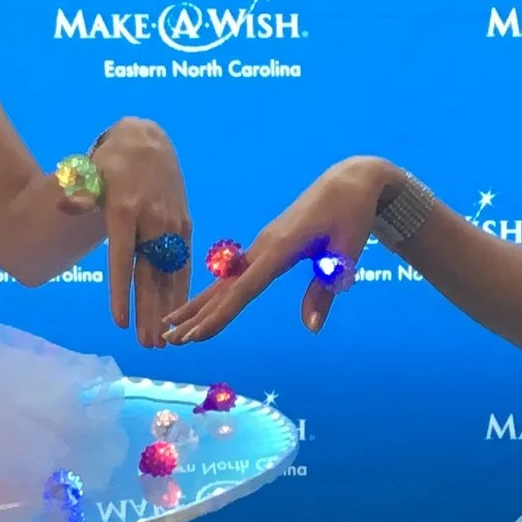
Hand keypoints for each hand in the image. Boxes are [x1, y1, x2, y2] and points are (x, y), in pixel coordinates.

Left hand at [84, 115, 192, 349]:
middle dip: (150, 312)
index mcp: (126, 210)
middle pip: (150, 275)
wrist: (148, 141)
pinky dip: (182, 289)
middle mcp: (153, 220)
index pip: (122, 259)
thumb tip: (65, 205)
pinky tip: (180, 313)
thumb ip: (81, 193)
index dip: (121, 291)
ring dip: (167, 308)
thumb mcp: (91, 171)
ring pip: (170, 273)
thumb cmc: (112, 162)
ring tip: (162, 339)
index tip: (118, 322)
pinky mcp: (185, 225)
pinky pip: (183, 263)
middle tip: (147, 345)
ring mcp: (173, 224)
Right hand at [163, 156, 390, 346]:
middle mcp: (263, 246)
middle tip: (170, 341)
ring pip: (224, 281)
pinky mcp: (265, 246)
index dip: (221, 314)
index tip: (197, 335)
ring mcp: (261, 245)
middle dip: (197, 316)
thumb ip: (324, 289)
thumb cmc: (351, 215)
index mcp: (280, 247)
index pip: (245, 288)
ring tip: (171, 328)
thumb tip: (312, 328)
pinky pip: (234, 274)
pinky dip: (215, 293)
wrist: (348, 180)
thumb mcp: (344, 253)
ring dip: (198, 306)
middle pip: (225, 287)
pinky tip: (200, 306)